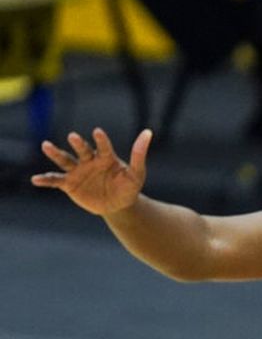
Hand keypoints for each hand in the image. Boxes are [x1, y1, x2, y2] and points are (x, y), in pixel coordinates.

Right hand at [31, 128, 151, 216]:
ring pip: (65, 160)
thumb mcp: (136, 174)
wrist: (118, 205)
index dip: (101, 140)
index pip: (103, 146)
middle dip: (78, 144)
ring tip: (46, 145)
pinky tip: (35, 179)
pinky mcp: (70, 184)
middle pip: (82, 150)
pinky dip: (46, 180)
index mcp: (106, 157)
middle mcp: (89, 160)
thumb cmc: (128, 187)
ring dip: (56, 154)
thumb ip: (139, 155)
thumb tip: (148, 132)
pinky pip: (56, 181)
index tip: (98, 132)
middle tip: (73, 136)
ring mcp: (78, 171)